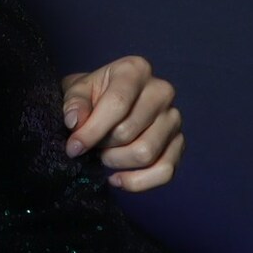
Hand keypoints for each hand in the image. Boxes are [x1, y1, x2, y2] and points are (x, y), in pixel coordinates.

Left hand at [62, 56, 183, 190]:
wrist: (108, 102)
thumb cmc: (92, 95)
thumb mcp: (77, 91)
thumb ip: (74, 103)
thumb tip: (74, 122)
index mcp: (135, 70)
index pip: (117, 104)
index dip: (92, 130)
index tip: (73, 148)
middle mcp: (161, 91)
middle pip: (129, 132)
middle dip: (102, 146)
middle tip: (90, 146)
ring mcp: (174, 118)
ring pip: (146, 153)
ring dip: (117, 162)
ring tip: (103, 155)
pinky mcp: (179, 142)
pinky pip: (165, 171)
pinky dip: (138, 182)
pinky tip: (117, 179)